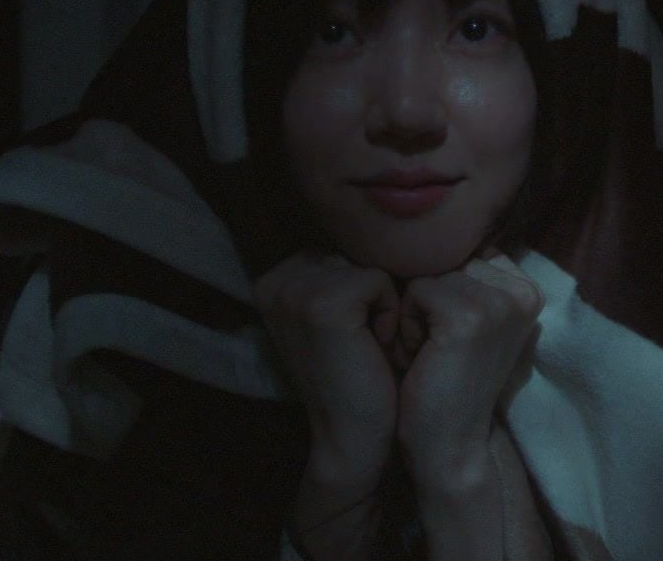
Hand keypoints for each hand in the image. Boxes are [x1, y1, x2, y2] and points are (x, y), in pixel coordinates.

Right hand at [254, 251, 402, 489]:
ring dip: (383, 303)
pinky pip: (382, 281)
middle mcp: (275, 279)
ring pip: (371, 264)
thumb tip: (375, 227)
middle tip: (361, 340)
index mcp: (272, 278)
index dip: (360, 286)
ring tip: (369, 343)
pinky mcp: (325, 303)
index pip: (341, 247)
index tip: (350, 332)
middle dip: (371, 291)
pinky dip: (390, 312)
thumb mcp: (335, 314)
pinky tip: (375, 346)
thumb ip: (337, 273)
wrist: (352, 435)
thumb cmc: (359, 373)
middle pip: (355, 251)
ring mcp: (296, 291)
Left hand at [390, 254, 543, 493]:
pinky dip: (407, 325)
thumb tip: (429, 229)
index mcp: (527, 286)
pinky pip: (414, 291)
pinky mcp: (470, 315)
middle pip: (445, 258)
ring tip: (430, 352)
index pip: (463, 249)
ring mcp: (499, 302)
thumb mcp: (469, 318)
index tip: (452, 335)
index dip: (442, 289)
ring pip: (428, 273)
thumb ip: (466, 276)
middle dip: (428, 299)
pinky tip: (422, 357)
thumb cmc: (446, 381)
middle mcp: (522, 289)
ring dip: (415, 313)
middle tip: (439, 347)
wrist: (449, 445)